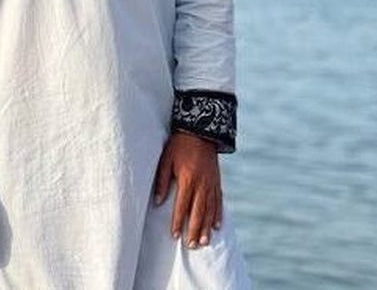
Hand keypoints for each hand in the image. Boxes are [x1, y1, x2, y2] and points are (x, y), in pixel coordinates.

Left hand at [152, 131, 222, 248]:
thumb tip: (158, 201)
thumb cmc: (179, 145)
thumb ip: (162, 181)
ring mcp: (211, 184)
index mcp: (188, 179)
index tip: (175, 235)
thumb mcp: (166, 160)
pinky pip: (219, 201)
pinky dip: (218, 214)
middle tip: (191, 245)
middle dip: (194, 230)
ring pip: (210, 210)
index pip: (182, 206)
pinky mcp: (217, 181)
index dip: (177, 221)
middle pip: (198, 212)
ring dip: (206, 227)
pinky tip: (216, 226)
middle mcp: (202, 184)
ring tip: (203, 241)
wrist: (201, 131)